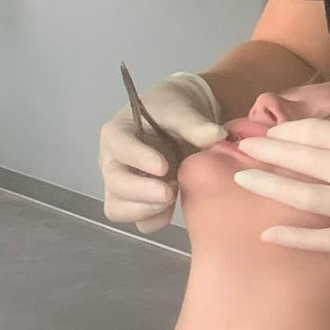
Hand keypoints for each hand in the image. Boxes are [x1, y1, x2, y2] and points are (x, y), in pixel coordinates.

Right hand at [99, 72, 225, 232]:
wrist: (179, 119)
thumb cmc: (172, 108)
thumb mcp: (181, 109)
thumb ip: (194, 123)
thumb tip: (216, 135)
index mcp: (117, 133)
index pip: (119, 148)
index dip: (139, 159)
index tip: (164, 167)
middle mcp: (112, 161)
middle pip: (114, 184)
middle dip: (141, 192)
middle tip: (170, 192)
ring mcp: (122, 185)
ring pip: (118, 208)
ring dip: (145, 209)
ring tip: (173, 197)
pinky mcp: (138, 202)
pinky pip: (139, 221)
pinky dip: (156, 218)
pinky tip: (174, 205)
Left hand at [233, 54, 329, 252]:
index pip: (313, 132)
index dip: (287, 130)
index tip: (268, 129)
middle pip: (299, 161)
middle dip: (267, 153)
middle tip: (243, 148)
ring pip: (300, 197)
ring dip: (268, 186)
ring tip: (242, 179)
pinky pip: (319, 240)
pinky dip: (292, 238)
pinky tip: (267, 232)